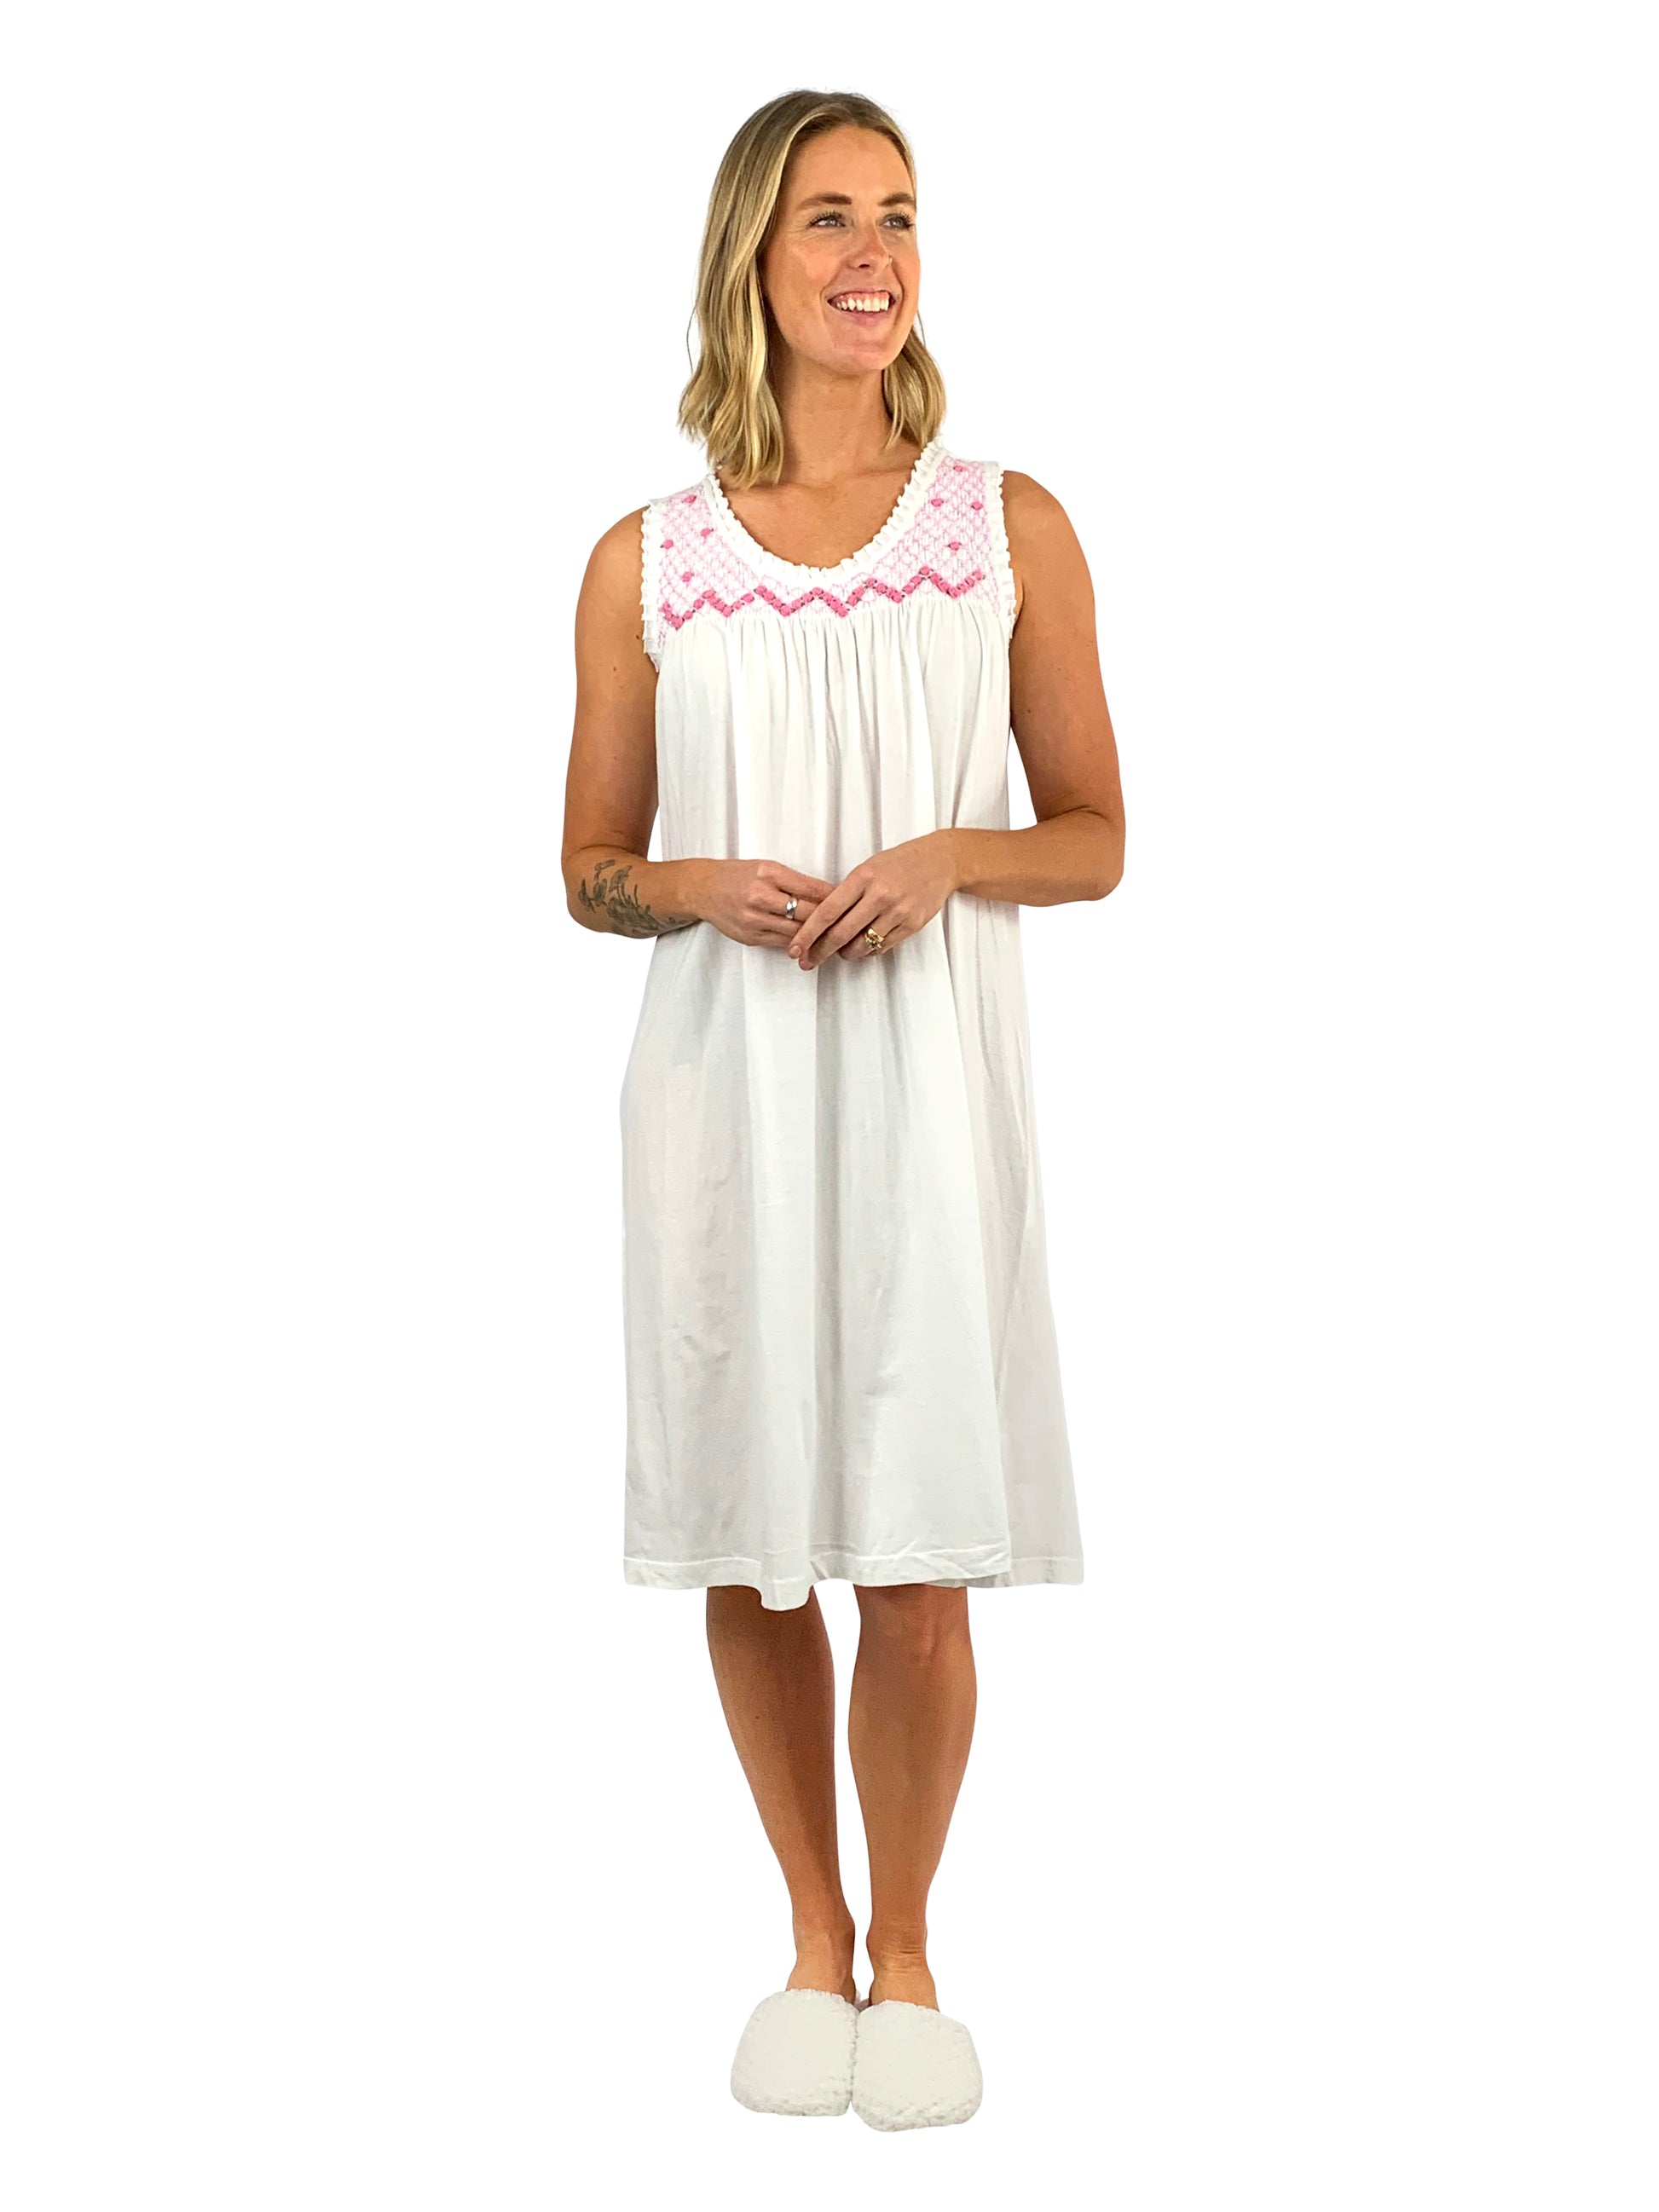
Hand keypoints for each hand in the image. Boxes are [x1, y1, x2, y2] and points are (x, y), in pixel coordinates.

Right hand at [692, 858, 835, 948]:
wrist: (703, 890)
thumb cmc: (738, 875)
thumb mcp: (766, 867)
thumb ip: (794, 881)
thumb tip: (828, 895)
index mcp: (768, 873)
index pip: (812, 888)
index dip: (835, 897)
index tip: (850, 900)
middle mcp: (760, 896)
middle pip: (807, 913)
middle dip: (830, 919)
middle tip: (849, 922)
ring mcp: (754, 919)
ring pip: (797, 932)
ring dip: (818, 936)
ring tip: (836, 936)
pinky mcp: (750, 937)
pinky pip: (783, 943)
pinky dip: (800, 943)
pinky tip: (813, 943)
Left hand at [788, 831, 959, 967]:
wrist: (940, 861)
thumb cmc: (899, 863)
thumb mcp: (868, 868)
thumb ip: (848, 893)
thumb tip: (823, 922)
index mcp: (863, 877)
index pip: (828, 911)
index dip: (808, 933)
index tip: (795, 948)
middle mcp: (880, 895)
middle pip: (841, 933)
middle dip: (820, 951)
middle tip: (808, 961)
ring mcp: (898, 912)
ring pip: (862, 945)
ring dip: (846, 953)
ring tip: (840, 951)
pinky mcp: (912, 925)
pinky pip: (882, 947)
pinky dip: (868, 951)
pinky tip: (863, 947)